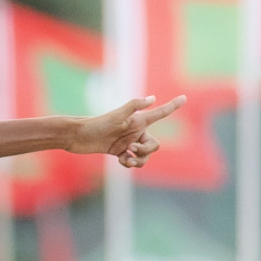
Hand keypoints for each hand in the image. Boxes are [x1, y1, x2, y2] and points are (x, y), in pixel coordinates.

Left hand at [68, 95, 186, 167]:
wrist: (76, 136)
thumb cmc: (96, 124)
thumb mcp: (115, 116)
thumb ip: (133, 106)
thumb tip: (152, 98)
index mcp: (137, 121)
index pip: (159, 113)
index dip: (172, 106)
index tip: (184, 97)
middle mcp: (134, 131)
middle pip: (154, 144)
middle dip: (147, 150)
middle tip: (132, 149)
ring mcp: (127, 142)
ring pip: (145, 156)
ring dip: (140, 161)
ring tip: (127, 159)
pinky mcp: (119, 151)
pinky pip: (133, 161)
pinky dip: (130, 163)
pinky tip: (121, 161)